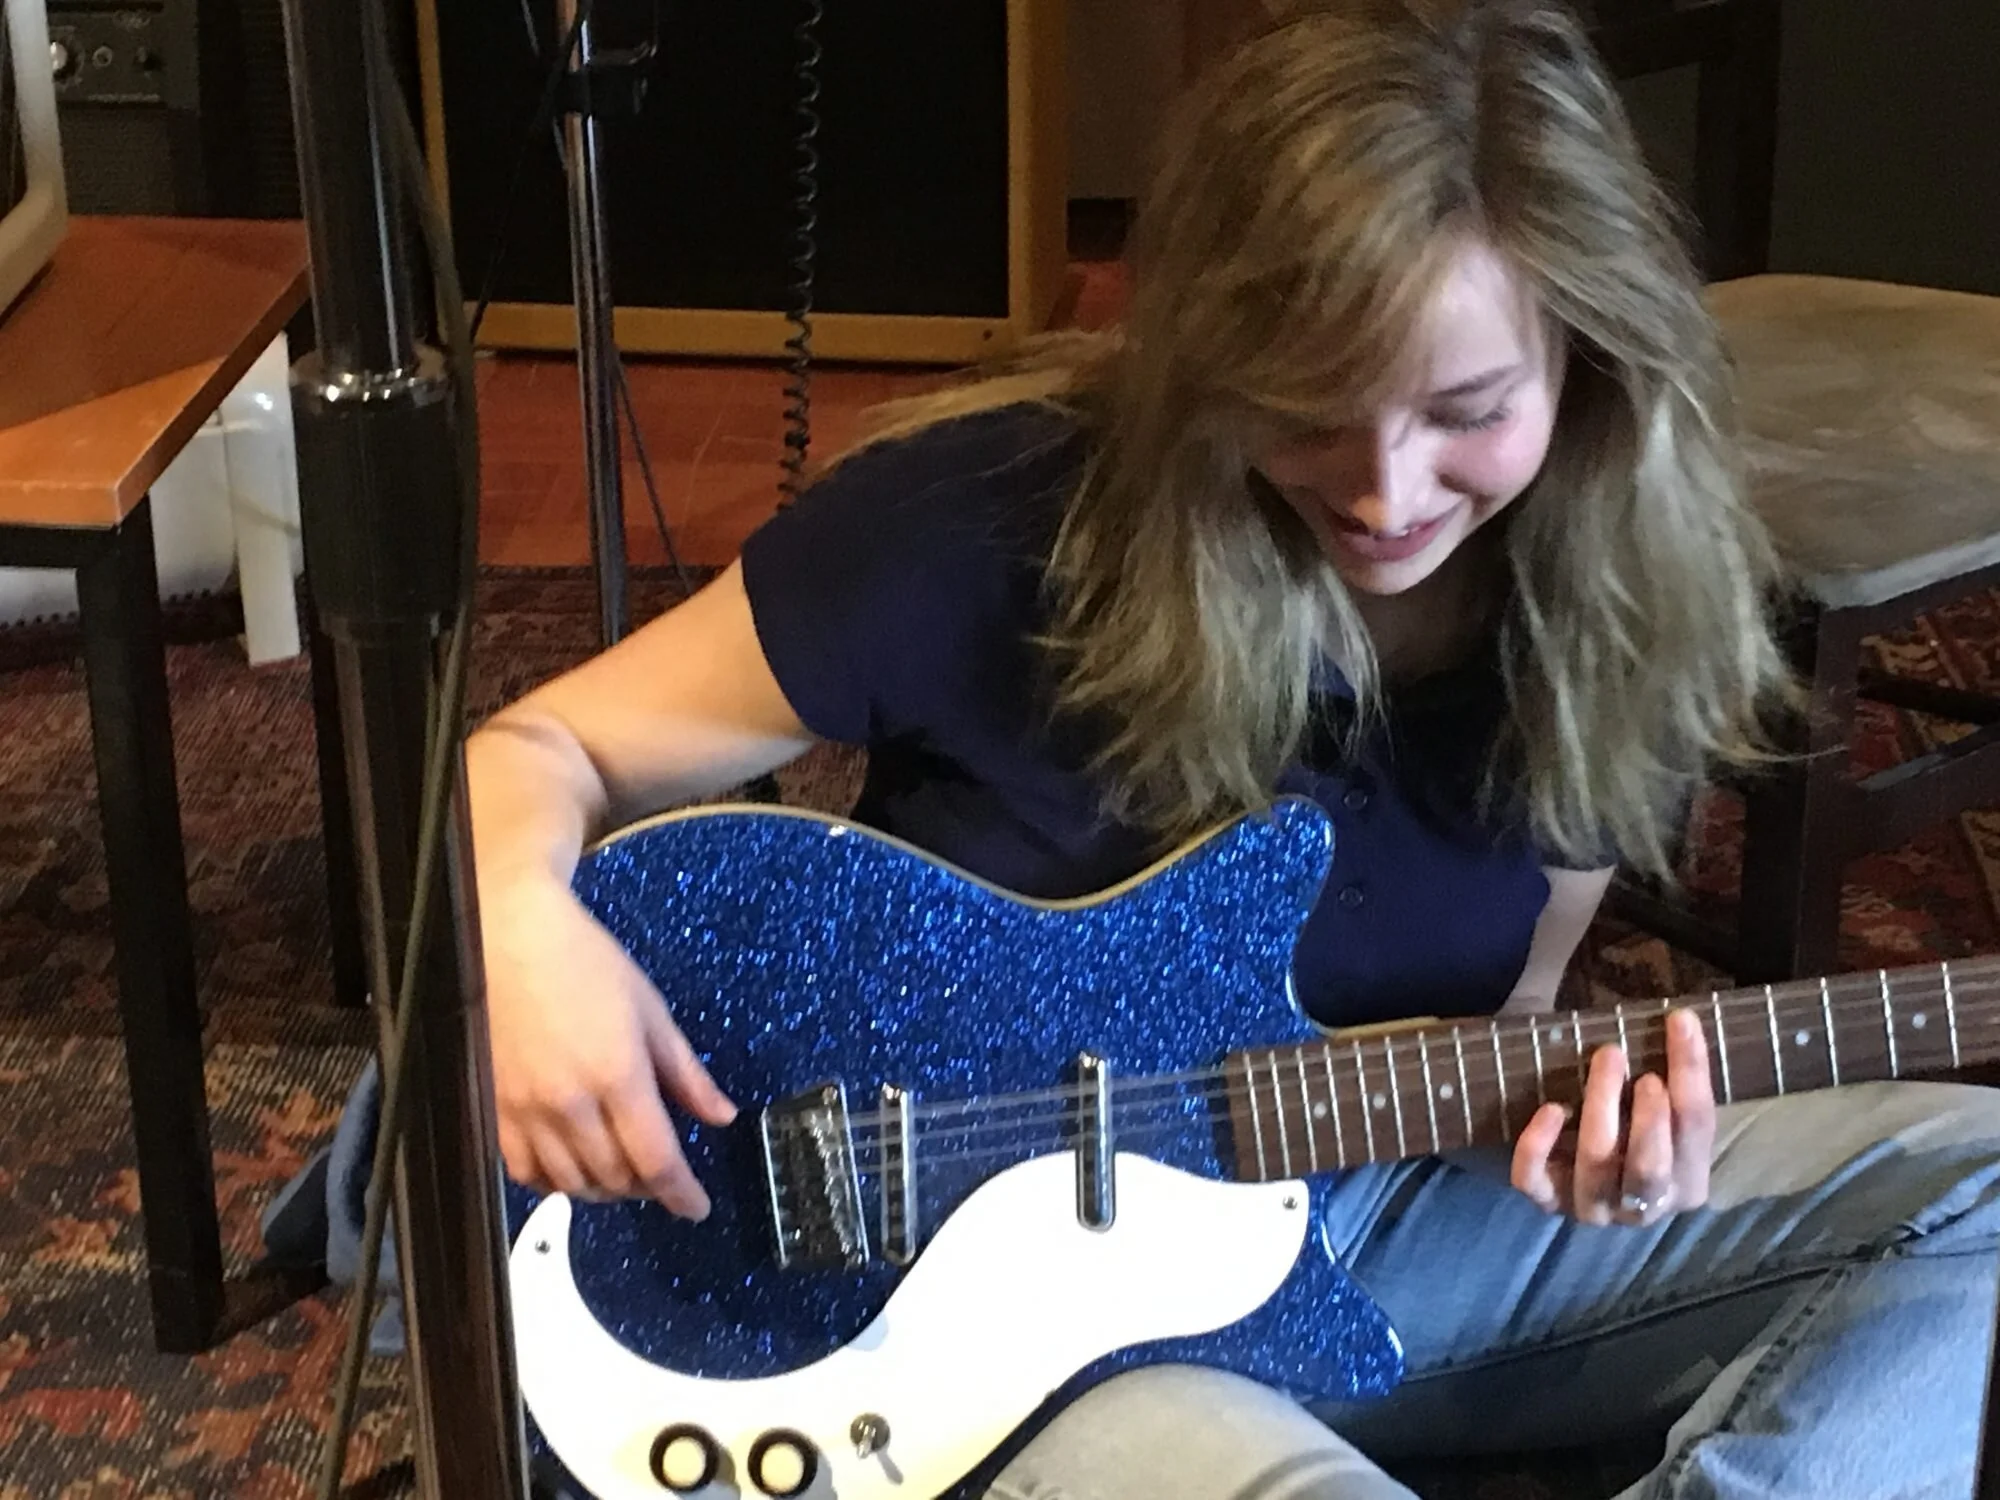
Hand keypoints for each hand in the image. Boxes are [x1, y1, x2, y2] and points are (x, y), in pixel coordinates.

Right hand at [484, 875, 735, 1216]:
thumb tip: (722, 1116)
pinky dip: (556, 1183)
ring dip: (605, 1190)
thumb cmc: (585, 962)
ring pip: (572, 1183)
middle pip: (616, 1178)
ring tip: (623, 1176)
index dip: (681, 1194)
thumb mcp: (650, 1010)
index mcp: (618, 1076)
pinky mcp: (493, 1111)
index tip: (696, 1208)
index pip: (657, 1160)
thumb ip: (686, 1072)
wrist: (507, 936)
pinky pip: (525, 1173)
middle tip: (662, 1178)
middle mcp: (570, 1104)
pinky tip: (573, 1170)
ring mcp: (526, 1112)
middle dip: (647, 1188)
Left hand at [1509, 1008, 1714, 1226]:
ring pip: (1596, 1169)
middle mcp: (1643, 1207)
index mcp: (1687, 1184)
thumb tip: (1678, 1019)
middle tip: (1643, 1072)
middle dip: (1649, 1119)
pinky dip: (1539, 1146)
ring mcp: (1593, 1208)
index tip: (1679, 1021)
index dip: (1692, 1073)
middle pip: (1651, 1167)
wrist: (1581, 1173)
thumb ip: (1672, 1082)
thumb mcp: (1663, 1110)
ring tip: (1607, 1058)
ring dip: (1601, 1111)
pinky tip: (1551, 1109)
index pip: (1698, 1128)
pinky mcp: (1547, 1201)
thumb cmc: (1634, 1128)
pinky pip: (1536, 1181)